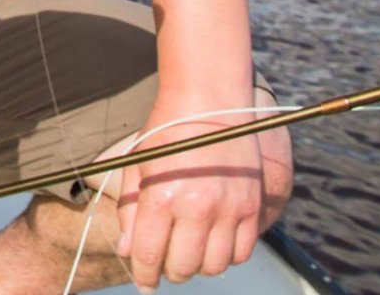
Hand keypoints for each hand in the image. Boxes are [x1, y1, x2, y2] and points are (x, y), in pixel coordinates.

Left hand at [115, 88, 288, 290]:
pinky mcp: (252, 207)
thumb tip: (127, 251)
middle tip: (165, 263)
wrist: (209, 103)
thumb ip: (130, 213)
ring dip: (199, 266)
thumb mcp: (137, 167)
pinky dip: (227, 256)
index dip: (144, 276)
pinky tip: (214, 241)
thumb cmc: (166, 133)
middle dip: (170, 271)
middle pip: (183, 267)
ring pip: (214, 267)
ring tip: (190, 251)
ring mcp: (228, 209)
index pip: (149, 256)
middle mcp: (196, 208)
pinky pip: (242, 252)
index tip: (144, 283)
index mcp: (162, 198)